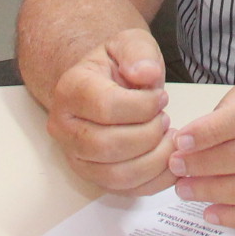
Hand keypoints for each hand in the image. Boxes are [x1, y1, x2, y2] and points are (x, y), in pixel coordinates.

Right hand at [46, 29, 176, 194]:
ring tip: (168, 137)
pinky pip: (126, 191)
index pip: (106, 107)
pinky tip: (170, 158)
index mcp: (70, 89)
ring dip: (154, 160)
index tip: (161, 98)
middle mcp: (64, 127)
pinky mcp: (93, 177)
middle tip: (164, 120)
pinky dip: (156, 180)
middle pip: (108, 147)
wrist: (103, 84)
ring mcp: (76, 156)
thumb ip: (139, 54)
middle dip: (149, 135)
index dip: (143, 106)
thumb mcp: (130, 44)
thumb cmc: (118, 66)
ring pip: (117, 176)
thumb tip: (145, 74)